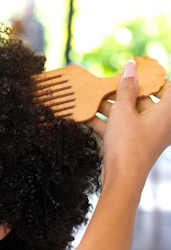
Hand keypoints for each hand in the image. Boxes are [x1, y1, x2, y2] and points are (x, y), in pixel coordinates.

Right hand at [87, 61, 170, 190]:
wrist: (121, 181)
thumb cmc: (128, 146)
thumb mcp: (123, 111)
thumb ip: (126, 88)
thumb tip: (131, 67)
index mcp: (167, 113)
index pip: (167, 88)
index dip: (152, 78)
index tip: (135, 73)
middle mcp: (160, 124)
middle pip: (144, 100)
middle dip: (125, 92)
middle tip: (109, 83)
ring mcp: (145, 136)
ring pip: (130, 115)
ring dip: (111, 107)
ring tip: (93, 98)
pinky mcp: (131, 147)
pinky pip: (121, 129)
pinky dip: (106, 123)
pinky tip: (86, 116)